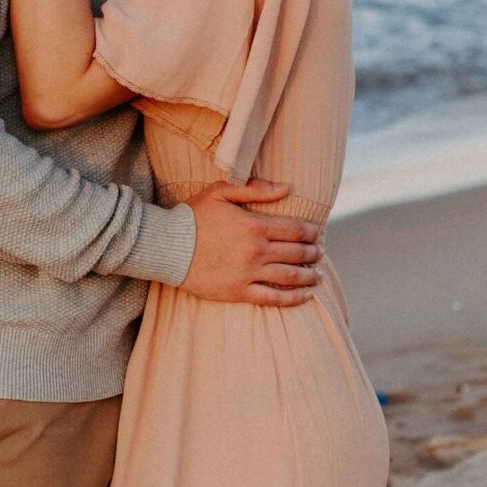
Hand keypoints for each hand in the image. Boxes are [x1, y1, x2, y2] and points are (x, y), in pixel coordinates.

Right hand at [182, 180, 323, 306]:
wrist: (167, 247)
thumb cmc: (192, 216)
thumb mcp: (221, 192)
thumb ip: (255, 189)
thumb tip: (287, 188)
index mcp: (254, 225)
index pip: (295, 229)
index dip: (311, 232)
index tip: (316, 234)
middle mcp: (256, 250)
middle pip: (297, 253)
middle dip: (313, 253)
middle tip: (319, 254)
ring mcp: (249, 273)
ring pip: (290, 276)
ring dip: (309, 276)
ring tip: (317, 275)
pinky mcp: (239, 291)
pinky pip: (273, 297)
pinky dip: (293, 298)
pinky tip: (305, 296)